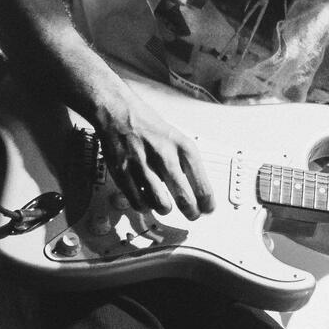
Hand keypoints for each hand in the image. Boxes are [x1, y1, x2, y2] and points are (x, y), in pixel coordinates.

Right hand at [94, 92, 212, 218]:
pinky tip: (147, 201)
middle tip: (192, 215)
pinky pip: (139, 202)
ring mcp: (144, 166)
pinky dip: (145, 206)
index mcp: (183, 147)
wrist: (120, 113)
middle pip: (184, 198)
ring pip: (162, 205)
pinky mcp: (124, 174)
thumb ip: (188, 164)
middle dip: (191, 212)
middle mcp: (165, 156)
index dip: (207, 203)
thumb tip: (200, 191)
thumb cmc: (151, 128)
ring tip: (166, 205)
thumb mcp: (178, 140)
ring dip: (166, 209)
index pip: (202, 183)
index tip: (208, 209)